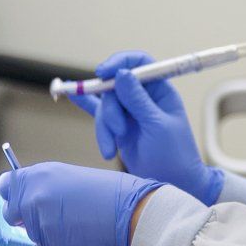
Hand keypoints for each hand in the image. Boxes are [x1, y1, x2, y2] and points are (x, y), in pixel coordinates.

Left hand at [0, 161, 159, 245]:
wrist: (129, 212)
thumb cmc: (106, 192)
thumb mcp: (68, 177)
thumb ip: (42, 186)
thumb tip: (26, 197)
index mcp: (38, 174)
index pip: (6, 185)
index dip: (12, 194)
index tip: (19, 199)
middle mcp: (33, 196)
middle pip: (10, 212)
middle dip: (22, 216)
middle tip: (48, 215)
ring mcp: (39, 220)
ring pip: (29, 231)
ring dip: (43, 230)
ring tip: (71, 221)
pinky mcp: (49, 241)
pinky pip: (44, 245)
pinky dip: (55, 242)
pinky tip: (76, 232)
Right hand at [68, 51, 222, 204]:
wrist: (172, 184)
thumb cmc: (174, 155)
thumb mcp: (157, 126)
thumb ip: (138, 100)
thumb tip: (121, 73)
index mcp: (159, 90)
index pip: (139, 62)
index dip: (119, 62)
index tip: (102, 72)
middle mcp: (143, 97)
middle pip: (114, 87)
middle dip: (110, 110)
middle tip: (118, 131)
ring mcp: (129, 112)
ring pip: (104, 106)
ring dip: (104, 128)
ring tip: (111, 150)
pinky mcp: (118, 126)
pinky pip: (98, 113)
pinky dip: (85, 106)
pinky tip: (71, 95)